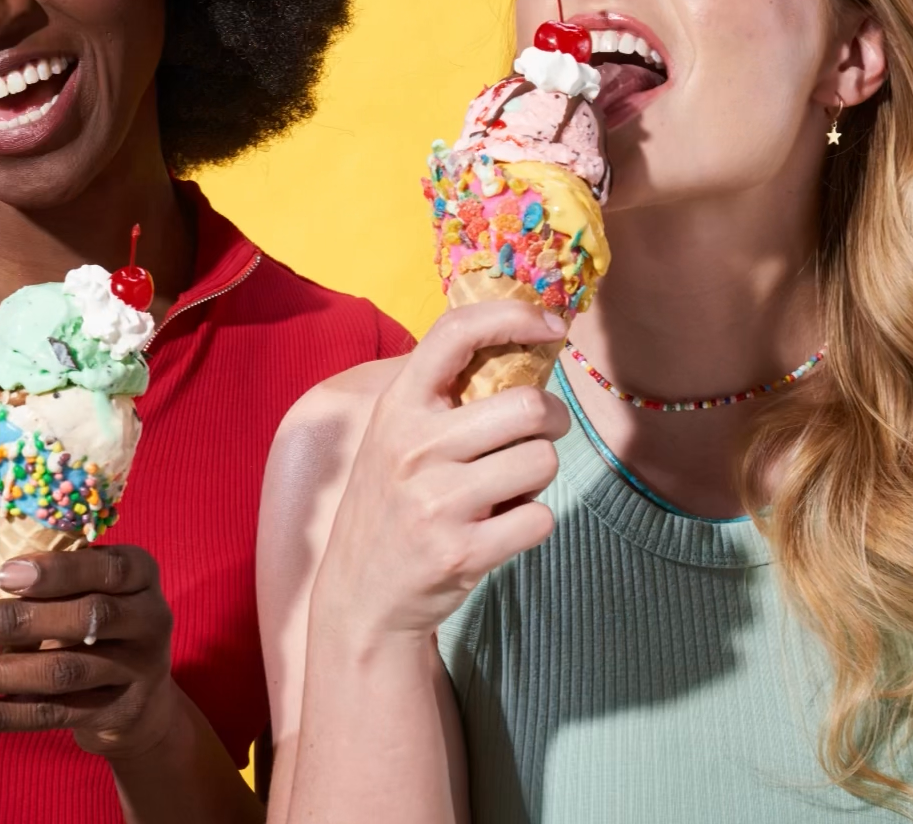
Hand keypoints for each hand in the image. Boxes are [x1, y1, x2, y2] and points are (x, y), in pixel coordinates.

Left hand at [0, 544, 177, 759]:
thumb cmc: (97, 623)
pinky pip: (50, 716)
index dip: (58, 571)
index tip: (2, 574)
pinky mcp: (114, 715)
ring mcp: (137, 671)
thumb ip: (57, 578)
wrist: (142, 701)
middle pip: (87, 619)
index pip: (109, 568)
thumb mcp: (93, 589)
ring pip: (62, 673)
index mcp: (141, 576)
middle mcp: (150, 620)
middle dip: (18, 621)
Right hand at [312, 300, 569, 644]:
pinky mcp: (463, 552)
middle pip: (527, 407)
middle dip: (552, 419)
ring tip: (507, 487)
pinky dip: (533, 522)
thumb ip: (442, 394)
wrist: (360, 596)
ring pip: (542, 462)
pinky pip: (540, 517)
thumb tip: (523, 339)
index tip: (553, 324)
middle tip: (540, 433)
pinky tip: (501, 527)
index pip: (455, 333)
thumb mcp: (394, 436)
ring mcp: (437, 502)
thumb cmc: (391, 503)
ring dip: (540, 474)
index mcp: (398, 408)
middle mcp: (413, 448)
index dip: (513, 315)